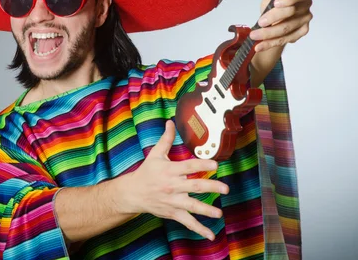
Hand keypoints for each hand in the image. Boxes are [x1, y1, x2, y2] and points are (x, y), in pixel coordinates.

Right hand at [117, 120, 228, 239]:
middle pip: (194, 186)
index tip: (215, 164)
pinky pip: (187, 221)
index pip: (188, 166)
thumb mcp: (155, 154)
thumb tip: (170, 122)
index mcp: (170, 170)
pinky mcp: (172, 212)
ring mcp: (172, 201)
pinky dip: (198, 229)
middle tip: (224, 188)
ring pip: (191, 206)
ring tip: (218, 213)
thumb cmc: (146, 172)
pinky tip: (210, 234)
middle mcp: (172, 186)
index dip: (202, 164)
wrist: (133, 193)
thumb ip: (166, 139)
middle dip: (211, 187)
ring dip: (206, 210)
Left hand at [249, 0, 312, 51]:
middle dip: (273, 18)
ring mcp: (305, 19)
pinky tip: (260, 46)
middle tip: (259, 23)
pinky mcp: (302, 32)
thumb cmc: (273, 7)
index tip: (275, 3)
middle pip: (291, 13)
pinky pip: (285, 39)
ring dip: (268, 34)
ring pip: (287, 29)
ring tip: (254, 36)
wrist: (273, 20)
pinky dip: (271, 43)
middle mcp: (305, 6)